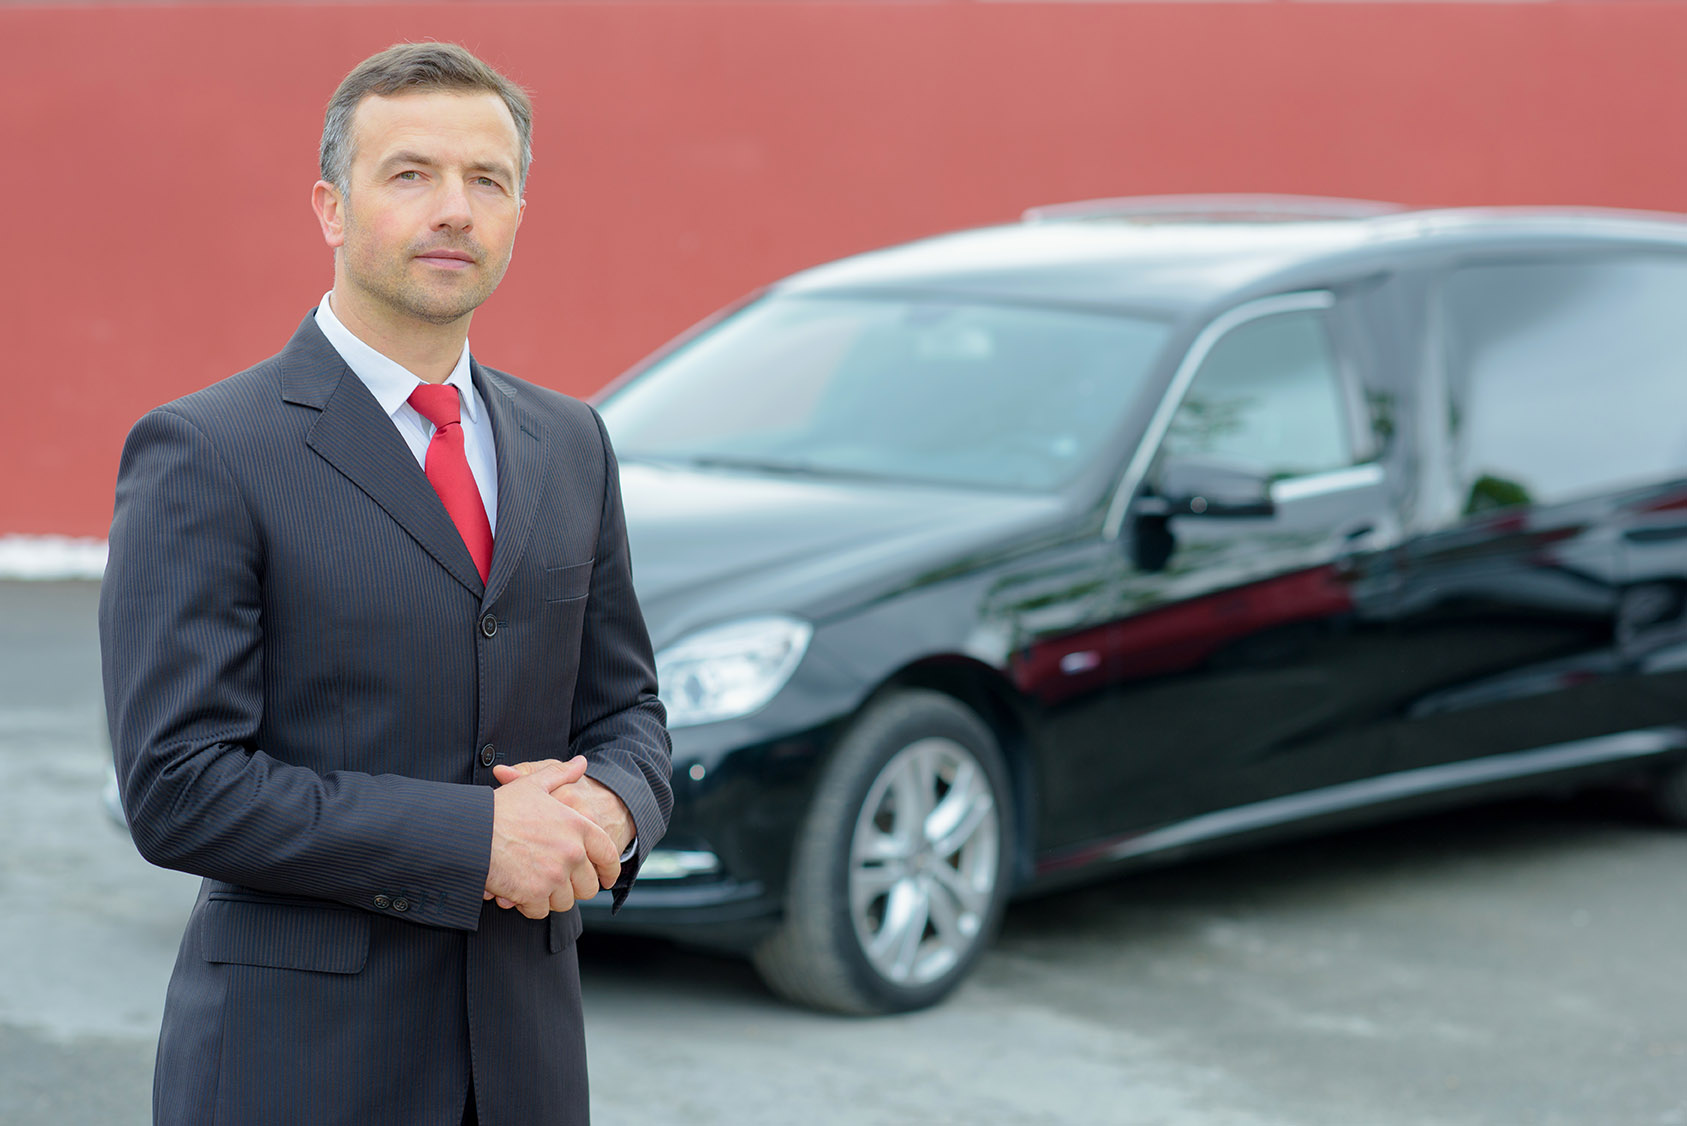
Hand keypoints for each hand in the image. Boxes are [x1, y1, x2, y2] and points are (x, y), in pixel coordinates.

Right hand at [484, 756, 620, 918]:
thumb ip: (560, 774)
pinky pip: (541, 910)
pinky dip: (530, 906)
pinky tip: (519, 893)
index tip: (607, 879)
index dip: (610, 870)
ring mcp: (554, 875)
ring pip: (565, 901)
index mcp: (577, 826)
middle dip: (575, 888)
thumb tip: (581, 763)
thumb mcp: (532, 784)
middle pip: (588, 886)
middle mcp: (572, 852)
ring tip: (534, 884)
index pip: (608, 855)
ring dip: (551, 897)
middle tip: (559, 884)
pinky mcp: (534, 894)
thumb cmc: (500, 808)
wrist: (470, 832)